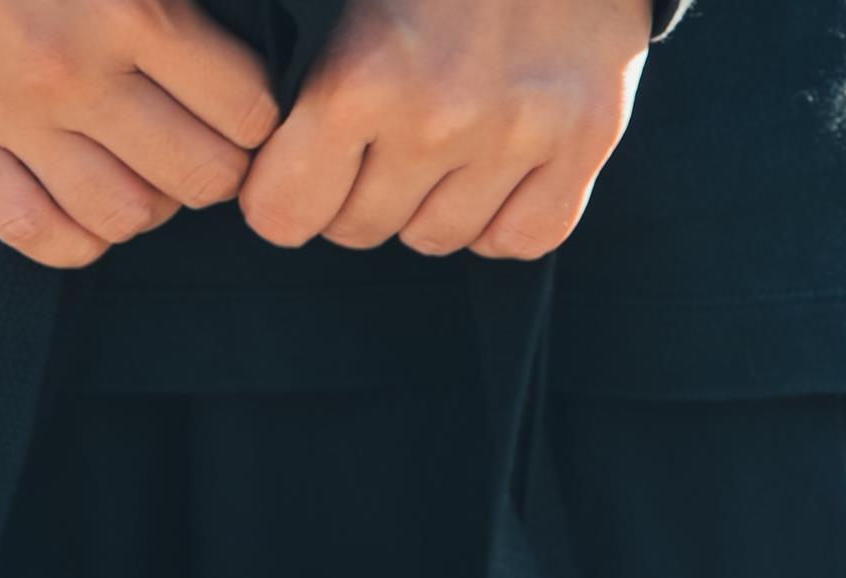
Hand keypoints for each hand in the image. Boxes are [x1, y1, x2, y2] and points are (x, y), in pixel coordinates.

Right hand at [0, 0, 286, 268]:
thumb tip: (239, 11)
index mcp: (129, 5)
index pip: (244, 108)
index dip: (259, 113)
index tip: (247, 102)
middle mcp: (74, 73)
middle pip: (196, 175)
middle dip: (218, 168)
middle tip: (207, 144)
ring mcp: (10, 116)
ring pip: (123, 216)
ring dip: (152, 204)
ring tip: (149, 172)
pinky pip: (32, 232)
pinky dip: (76, 236)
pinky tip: (89, 207)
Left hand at [237, 0, 649, 258]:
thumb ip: (299, 70)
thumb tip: (257, 150)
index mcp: (362, 76)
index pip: (283, 214)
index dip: (284, 195)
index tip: (298, 167)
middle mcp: (440, 116)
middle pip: (358, 230)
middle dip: (355, 194)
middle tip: (377, 135)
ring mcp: (519, 132)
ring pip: (437, 238)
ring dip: (428, 204)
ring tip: (441, 136)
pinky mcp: (588, 138)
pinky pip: (522, 238)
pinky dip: (501, 218)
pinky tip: (493, 168)